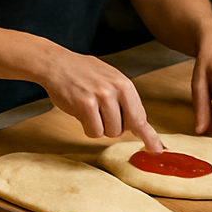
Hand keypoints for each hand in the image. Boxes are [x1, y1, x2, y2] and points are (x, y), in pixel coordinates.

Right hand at [40, 52, 162, 151]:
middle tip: (100, 112)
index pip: (140, 117)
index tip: (156, 149)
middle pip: (124, 129)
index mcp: (125, 85)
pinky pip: (93, 131)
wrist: (55, 63)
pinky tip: (80, 112)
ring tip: (88, 109)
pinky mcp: (84, 105)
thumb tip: (138, 126)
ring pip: (109, 132)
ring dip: (98, 126)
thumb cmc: (81, 72)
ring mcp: (100, 98)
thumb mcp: (110, 79)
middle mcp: (116, 90)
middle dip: (113, 126)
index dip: (148, 136)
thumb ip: (124, 100)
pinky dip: (87, 127)